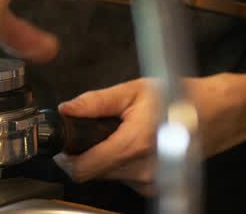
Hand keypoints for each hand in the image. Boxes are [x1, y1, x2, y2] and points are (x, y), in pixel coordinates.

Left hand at [53, 73, 245, 196]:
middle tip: (90, 133)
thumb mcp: (131, 91)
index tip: (63, 146)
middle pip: (92, 173)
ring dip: (103, 158)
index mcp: (133, 144)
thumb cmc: (176, 96)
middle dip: (85, 154)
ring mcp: (150, 181)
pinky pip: (124, 179)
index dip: (66, 159)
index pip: (83, 169)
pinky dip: (120, 164)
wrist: (214, 113)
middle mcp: (142, 169)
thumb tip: (66, 110)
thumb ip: (95, 102)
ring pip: (107, 176)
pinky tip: (132, 146)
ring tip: (116, 135)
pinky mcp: (154, 185)